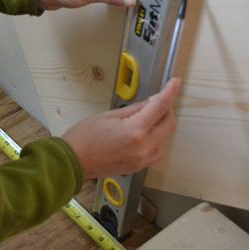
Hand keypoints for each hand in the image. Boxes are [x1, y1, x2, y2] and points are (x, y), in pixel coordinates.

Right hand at [62, 78, 180, 179]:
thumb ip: (134, 109)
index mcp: (135, 131)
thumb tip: (152, 103)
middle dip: (166, 110)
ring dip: (160, 126)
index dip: (170, 92)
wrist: (73, 162)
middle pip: (169, 124)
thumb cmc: (84, 137)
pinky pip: (156, 151)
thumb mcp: (109, 115)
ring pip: (164, 138)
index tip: (175, 83)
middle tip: (156, 101)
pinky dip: (154, 140)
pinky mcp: (138, 167)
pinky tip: (141, 134)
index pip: (160, 106)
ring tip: (144, 119)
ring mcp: (142, 159)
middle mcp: (143, 147)